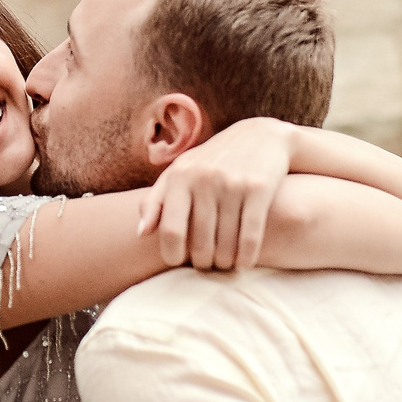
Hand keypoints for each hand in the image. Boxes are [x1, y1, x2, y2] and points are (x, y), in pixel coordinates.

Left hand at [137, 117, 293, 271]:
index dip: (172, 254)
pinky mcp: (260, 189)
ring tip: (223, 264)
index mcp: (180, 177)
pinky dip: (246, 258)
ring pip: (226, 245)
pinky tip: (243, 263)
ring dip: (224, 263)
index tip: (177, 262)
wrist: (260, 137)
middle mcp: (205, 179)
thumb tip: (141, 234)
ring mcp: (233, 184)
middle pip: (200, 243)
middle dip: (202, 262)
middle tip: (206, 264)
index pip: (170, 230)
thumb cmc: (211, 161)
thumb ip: (155, 201)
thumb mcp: (180, 172)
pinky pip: (250, 237)